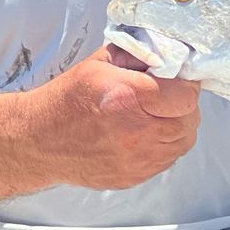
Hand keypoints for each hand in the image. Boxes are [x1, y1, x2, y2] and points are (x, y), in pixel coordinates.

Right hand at [35, 45, 202, 189]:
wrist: (40, 141)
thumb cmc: (68, 99)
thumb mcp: (100, 63)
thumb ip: (138, 55)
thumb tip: (168, 53)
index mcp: (129, 97)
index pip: (187, 95)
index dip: (185, 85)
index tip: (176, 81)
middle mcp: (137, 132)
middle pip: (189, 120)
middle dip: (183, 106)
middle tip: (166, 99)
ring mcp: (137, 159)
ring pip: (183, 142)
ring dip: (176, 127)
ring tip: (155, 116)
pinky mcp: (135, 176)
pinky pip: (168, 160)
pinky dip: (164, 146)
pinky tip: (144, 134)